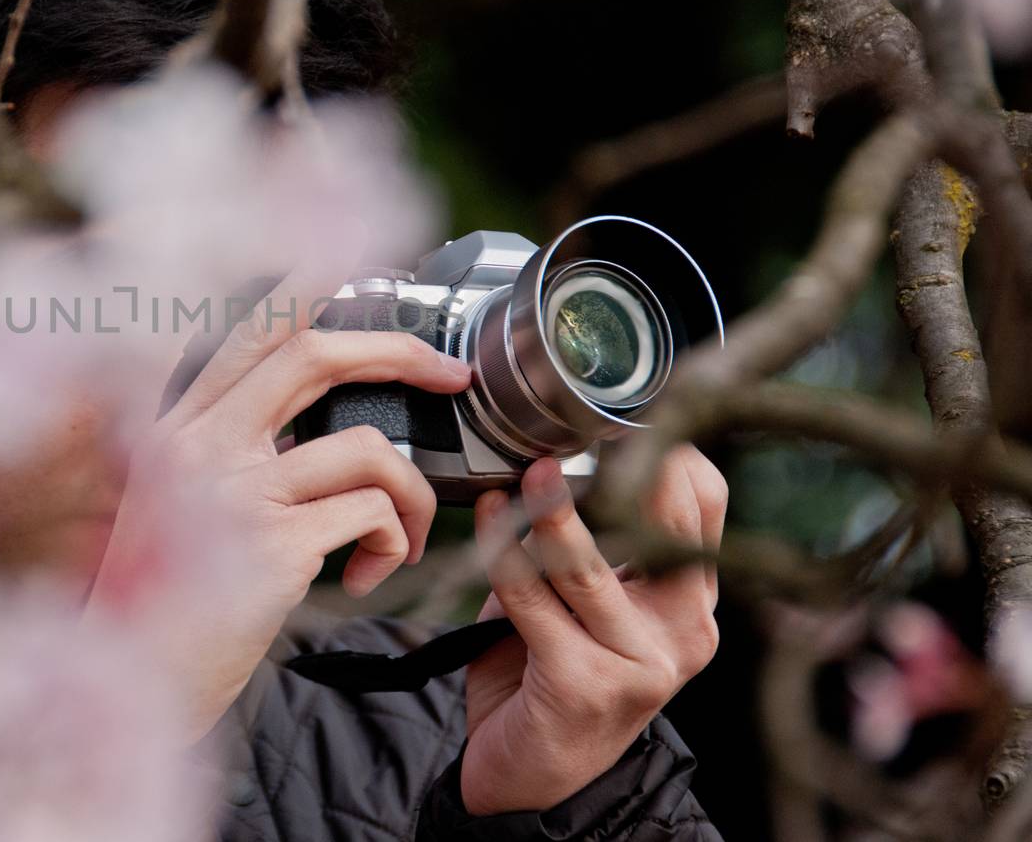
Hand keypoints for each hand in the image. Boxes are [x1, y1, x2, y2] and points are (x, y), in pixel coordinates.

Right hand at [87, 261, 472, 736]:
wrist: (130, 685)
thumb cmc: (163, 603)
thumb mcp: (174, 506)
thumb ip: (226, 452)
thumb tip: (318, 426)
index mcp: (177, 426)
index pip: (249, 328)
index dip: (310, 285)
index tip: (364, 267)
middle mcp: (199, 443)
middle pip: (313, 354)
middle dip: (400, 352)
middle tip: (449, 375)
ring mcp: (233, 490)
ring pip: (369, 449)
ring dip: (414, 495)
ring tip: (400, 541)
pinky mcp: (270, 545)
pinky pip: (371, 514)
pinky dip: (390, 543)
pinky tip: (365, 577)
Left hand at [459, 446, 725, 814]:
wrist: (528, 776)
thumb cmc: (551, 673)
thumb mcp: (588, 600)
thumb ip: (590, 541)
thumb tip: (553, 457)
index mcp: (693, 602)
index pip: (706, 504)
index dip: (668, 451)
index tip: (618, 416)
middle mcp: (684, 632)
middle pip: (665, 526)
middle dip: (621, 470)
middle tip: (575, 433)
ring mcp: (640, 663)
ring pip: (585, 565)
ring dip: (544, 513)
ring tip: (520, 478)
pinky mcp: (584, 686)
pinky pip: (532, 601)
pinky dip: (502, 558)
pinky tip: (486, 528)